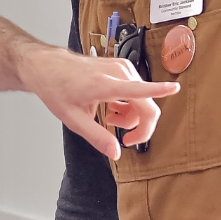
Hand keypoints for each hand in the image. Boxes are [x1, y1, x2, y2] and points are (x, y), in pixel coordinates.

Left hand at [18, 45, 179, 160]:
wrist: (46, 66)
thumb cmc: (56, 88)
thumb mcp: (73, 119)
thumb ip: (97, 137)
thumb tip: (116, 153)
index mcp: (104, 85)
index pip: (138, 89)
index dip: (160, 90)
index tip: (175, 88)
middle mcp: (117, 73)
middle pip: (146, 103)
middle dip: (139, 125)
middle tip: (124, 138)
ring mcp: (119, 67)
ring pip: (141, 98)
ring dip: (131, 114)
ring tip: (110, 118)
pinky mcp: (120, 66)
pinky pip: (136, 89)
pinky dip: (128, 103)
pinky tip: (112, 107)